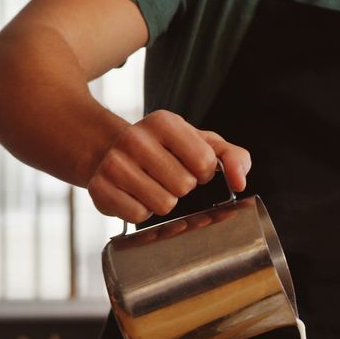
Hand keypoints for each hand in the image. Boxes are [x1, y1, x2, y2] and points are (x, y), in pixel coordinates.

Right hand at [86, 110, 250, 222]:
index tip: (191, 167)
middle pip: (184, 186)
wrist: (108, 149)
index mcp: (165, 122)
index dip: (203, 172)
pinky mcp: (100, 188)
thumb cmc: (164, 150)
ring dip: (164, 201)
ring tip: (151, 186)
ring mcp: (115, 163)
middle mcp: (136, 138)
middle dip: (182, 188)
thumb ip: (232, 157)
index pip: (205, 162)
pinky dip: (142, 211)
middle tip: (167, 177)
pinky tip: (135, 195)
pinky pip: (139, 216)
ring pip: (164, 205)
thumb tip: (239, 182)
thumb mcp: (201, 144)